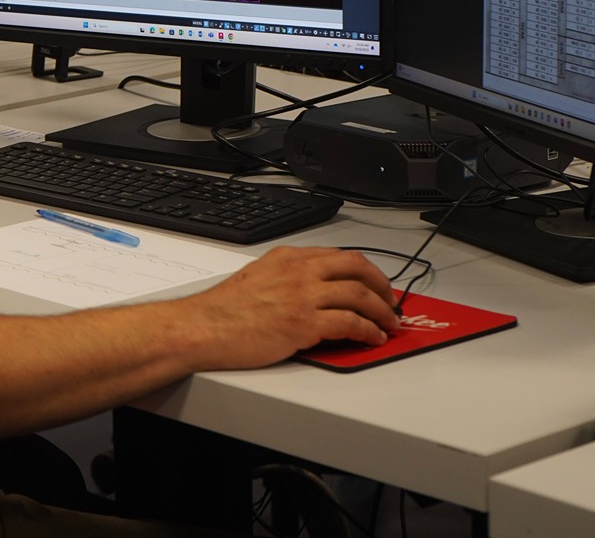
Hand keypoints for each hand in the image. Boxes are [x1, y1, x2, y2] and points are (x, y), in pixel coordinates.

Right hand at [188, 247, 400, 369]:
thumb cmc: (223, 311)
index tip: (375, 283)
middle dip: (382, 285)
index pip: (339, 255)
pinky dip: (368, 330)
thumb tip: (311, 292)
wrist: (203, 328)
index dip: (366, 269)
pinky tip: (373, 338)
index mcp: (288, 257)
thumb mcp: (258, 278)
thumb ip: (286, 278)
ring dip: (382, 311)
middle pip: (357, 267)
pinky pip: (350, 323)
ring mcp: (303, 296)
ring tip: (389, 324)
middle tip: (391, 301)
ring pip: (359, 295)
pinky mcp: (304, 324)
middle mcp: (299, 271)